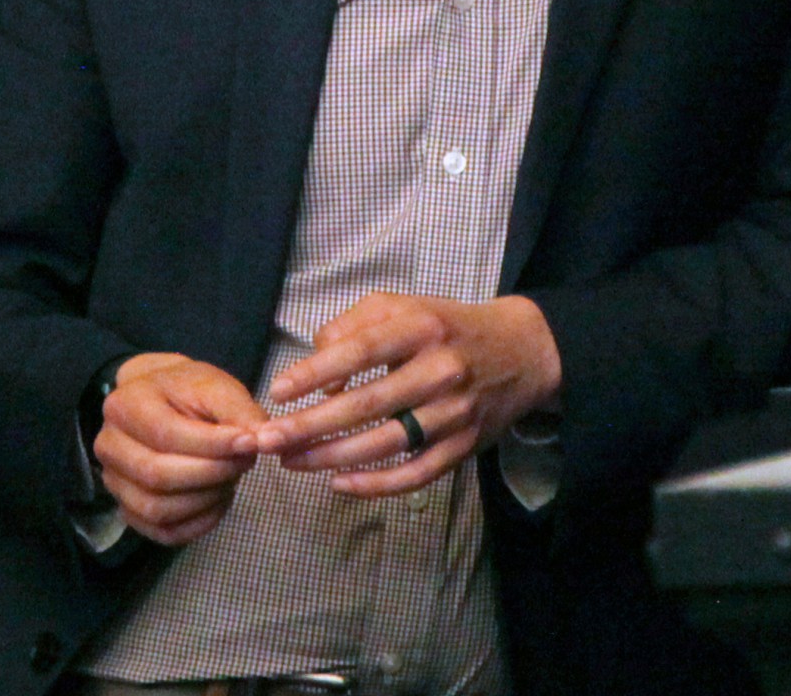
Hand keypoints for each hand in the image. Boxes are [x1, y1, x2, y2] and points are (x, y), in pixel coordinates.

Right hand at [93, 353, 262, 545]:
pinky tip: (219, 500)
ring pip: (158, 509)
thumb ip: (240, 411)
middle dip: (212, 473)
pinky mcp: (128, 509)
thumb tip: (262, 441)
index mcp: (125, 405)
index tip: (251, 442)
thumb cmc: (188, 392)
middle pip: (158, 475)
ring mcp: (114, 482)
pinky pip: (163, 532)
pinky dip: (198, 524)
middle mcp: (109, 446)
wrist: (162, 402)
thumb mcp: (216, 387)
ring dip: (206, 499)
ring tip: (231, 478)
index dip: (213, 445)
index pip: (166, 435)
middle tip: (245, 462)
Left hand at [254, 293, 560, 498]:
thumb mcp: (403, 306)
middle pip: (367, 404)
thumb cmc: (446, 327)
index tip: (278, 391)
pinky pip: (417, 474)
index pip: (362, 351)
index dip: (317, 372)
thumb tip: (319, 374)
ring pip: (387, 444)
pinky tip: (339, 484)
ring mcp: (456, 413)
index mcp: (422, 328)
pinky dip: (377, 485)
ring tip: (290, 462)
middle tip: (267, 440)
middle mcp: (441, 370)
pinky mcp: (465, 446)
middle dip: (310, 426)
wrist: (523, 351)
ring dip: (332, 457)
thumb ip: (353, 326)